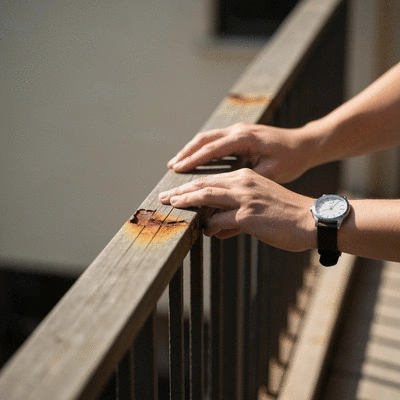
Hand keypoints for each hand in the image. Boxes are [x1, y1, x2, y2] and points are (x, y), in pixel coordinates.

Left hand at [159, 168, 315, 251]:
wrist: (312, 220)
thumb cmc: (287, 214)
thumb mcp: (261, 206)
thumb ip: (237, 213)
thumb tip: (216, 228)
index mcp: (247, 177)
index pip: (213, 180)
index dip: (193, 186)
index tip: (178, 191)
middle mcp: (243, 183)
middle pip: (204, 185)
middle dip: (182, 191)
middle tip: (164, 197)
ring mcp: (245, 199)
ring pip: (206, 197)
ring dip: (186, 202)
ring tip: (172, 206)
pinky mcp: (248, 216)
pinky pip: (219, 222)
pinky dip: (210, 228)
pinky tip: (205, 233)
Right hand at [167, 123, 312, 183]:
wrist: (305, 144)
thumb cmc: (291, 160)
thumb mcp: (272, 173)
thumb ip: (247, 182)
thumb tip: (225, 197)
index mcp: (245, 138)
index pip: (212, 148)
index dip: (193, 160)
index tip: (177, 170)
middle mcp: (239, 130)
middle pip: (204, 139)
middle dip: (186, 153)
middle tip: (170, 167)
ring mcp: (239, 130)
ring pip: (208, 137)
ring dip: (192, 149)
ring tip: (177, 162)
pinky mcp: (241, 134)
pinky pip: (215, 139)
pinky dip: (202, 148)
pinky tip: (195, 158)